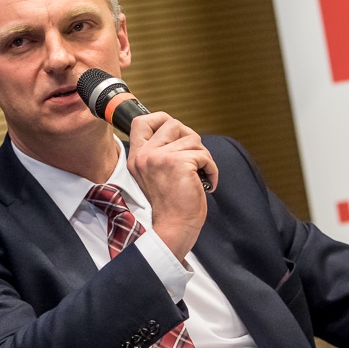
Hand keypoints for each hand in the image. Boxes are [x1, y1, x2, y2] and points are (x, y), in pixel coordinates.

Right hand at [126, 112, 217, 261]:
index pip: (141, 122)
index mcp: (137, 157)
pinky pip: (204, 155)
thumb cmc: (170, 205)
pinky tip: (207, 183)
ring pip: (192, 139)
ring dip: (203, 156)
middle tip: (195, 158)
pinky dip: (211, 169)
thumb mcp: (154, 175)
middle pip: (173, 124)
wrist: (174, 228)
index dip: (160, 119)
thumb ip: (159, 153)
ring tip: (200, 175)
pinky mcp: (179, 163)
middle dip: (190, 138)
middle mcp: (145, 155)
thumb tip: (181, 132)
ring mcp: (160, 157)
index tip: (176, 133)